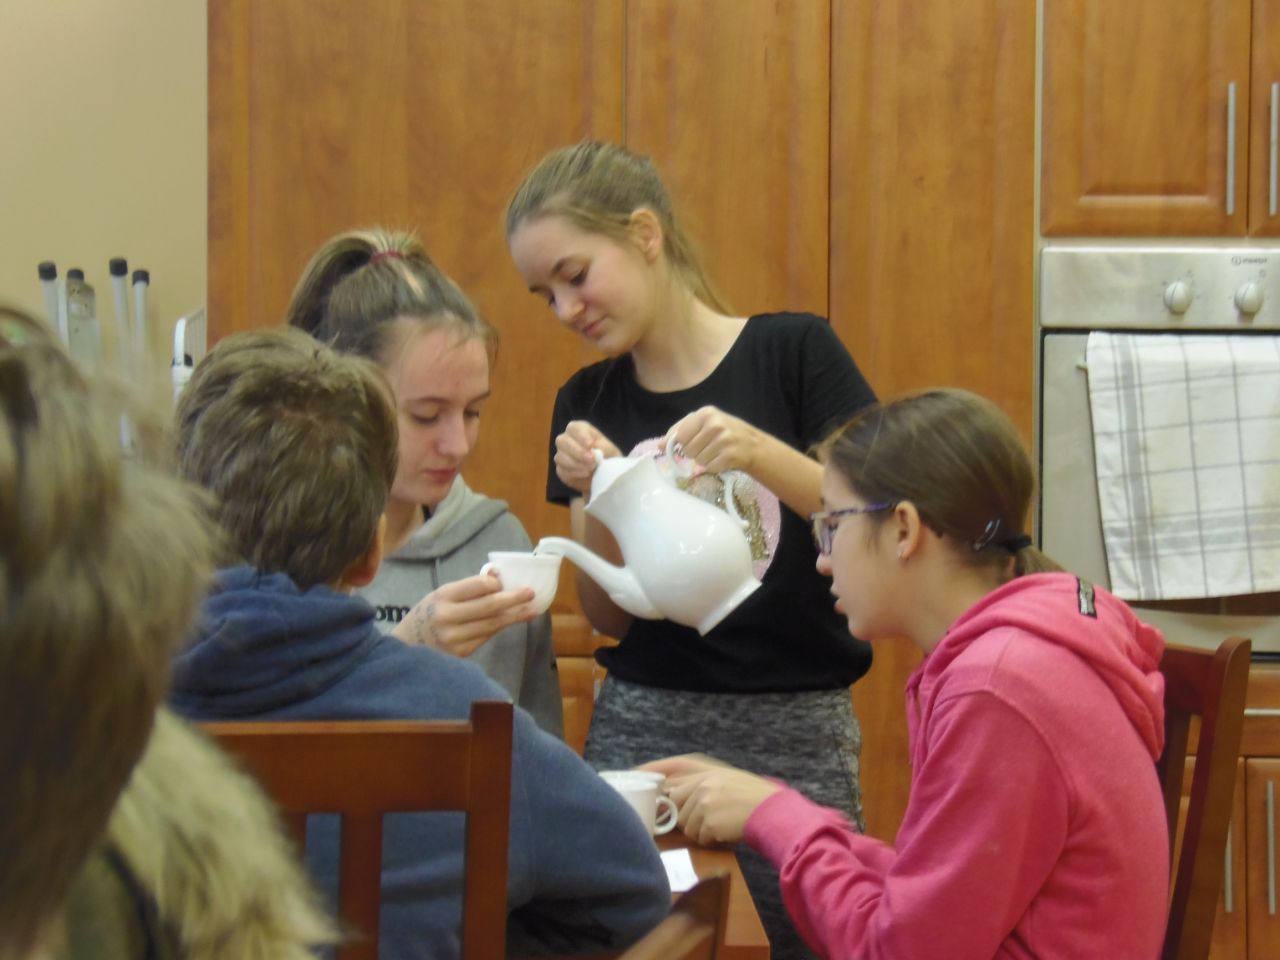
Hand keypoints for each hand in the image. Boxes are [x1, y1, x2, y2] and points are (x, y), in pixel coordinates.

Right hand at [392, 573, 536, 657]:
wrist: (407, 647)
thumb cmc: (428, 615)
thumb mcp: (440, 595)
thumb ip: (467, 588)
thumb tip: (497, 577)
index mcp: (442, 596)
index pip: (477, 586)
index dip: (495, 583)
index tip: (507, 581)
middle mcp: (447, 617)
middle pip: (489, 607)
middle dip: (514, 599)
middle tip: (531, 593)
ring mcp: (454, 638)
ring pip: (492, 625)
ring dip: (514, 616)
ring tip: (531, 610)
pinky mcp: (460, 654)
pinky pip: (486, 637)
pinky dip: (500, 628)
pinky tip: (512, 621)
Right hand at [554, 420, 621, 494]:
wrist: (604, 475)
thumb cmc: (607, 457)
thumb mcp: (610, 450)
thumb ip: (602, 447)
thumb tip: (594, 449)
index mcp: (579, 429)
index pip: (574, 428)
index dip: (581, 436)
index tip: (590, 444)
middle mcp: (567, 439)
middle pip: (563, 441)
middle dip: (577, 451)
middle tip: (591, 459)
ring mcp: (561, 455)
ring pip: (560, 457)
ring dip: (576, 463)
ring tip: (591, 468)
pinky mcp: (561, 469)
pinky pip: (562, 470)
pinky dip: (575, 473)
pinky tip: (585, 474)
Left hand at [641, 754, 781, 845]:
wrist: (772, 811)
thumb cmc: (754, 799)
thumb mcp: (727, 782)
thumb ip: (702, 786)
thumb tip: (673, 796)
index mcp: (707, 772)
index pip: (673, 774)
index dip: (656, 781)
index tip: (639, 781)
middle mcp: (703, 784)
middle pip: (677, 806)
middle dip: (687, 819)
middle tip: (708, 822)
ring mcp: (705, 802)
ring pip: (687, 826)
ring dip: (701, 832)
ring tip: (721, 826)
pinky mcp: (709, 821)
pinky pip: (699, 838)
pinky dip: (711, 840)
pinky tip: (725, 834)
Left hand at [666, 406, 762, 475]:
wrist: (754, 445)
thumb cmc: (726, 433)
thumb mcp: (707, 423)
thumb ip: (683, 430)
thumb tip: (660, 444)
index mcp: (706, 413)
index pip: (680, 435)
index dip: (681, 444)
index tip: (687, 445)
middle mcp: (715, 424)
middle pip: (688, 450)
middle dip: (694, 453)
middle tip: (708, 448)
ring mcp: (723, 440)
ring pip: (698, 460)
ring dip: (704, 461)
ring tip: (716, 453)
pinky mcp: (729, 456)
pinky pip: (709, 468)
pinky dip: (713, 467)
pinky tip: (722, 459)